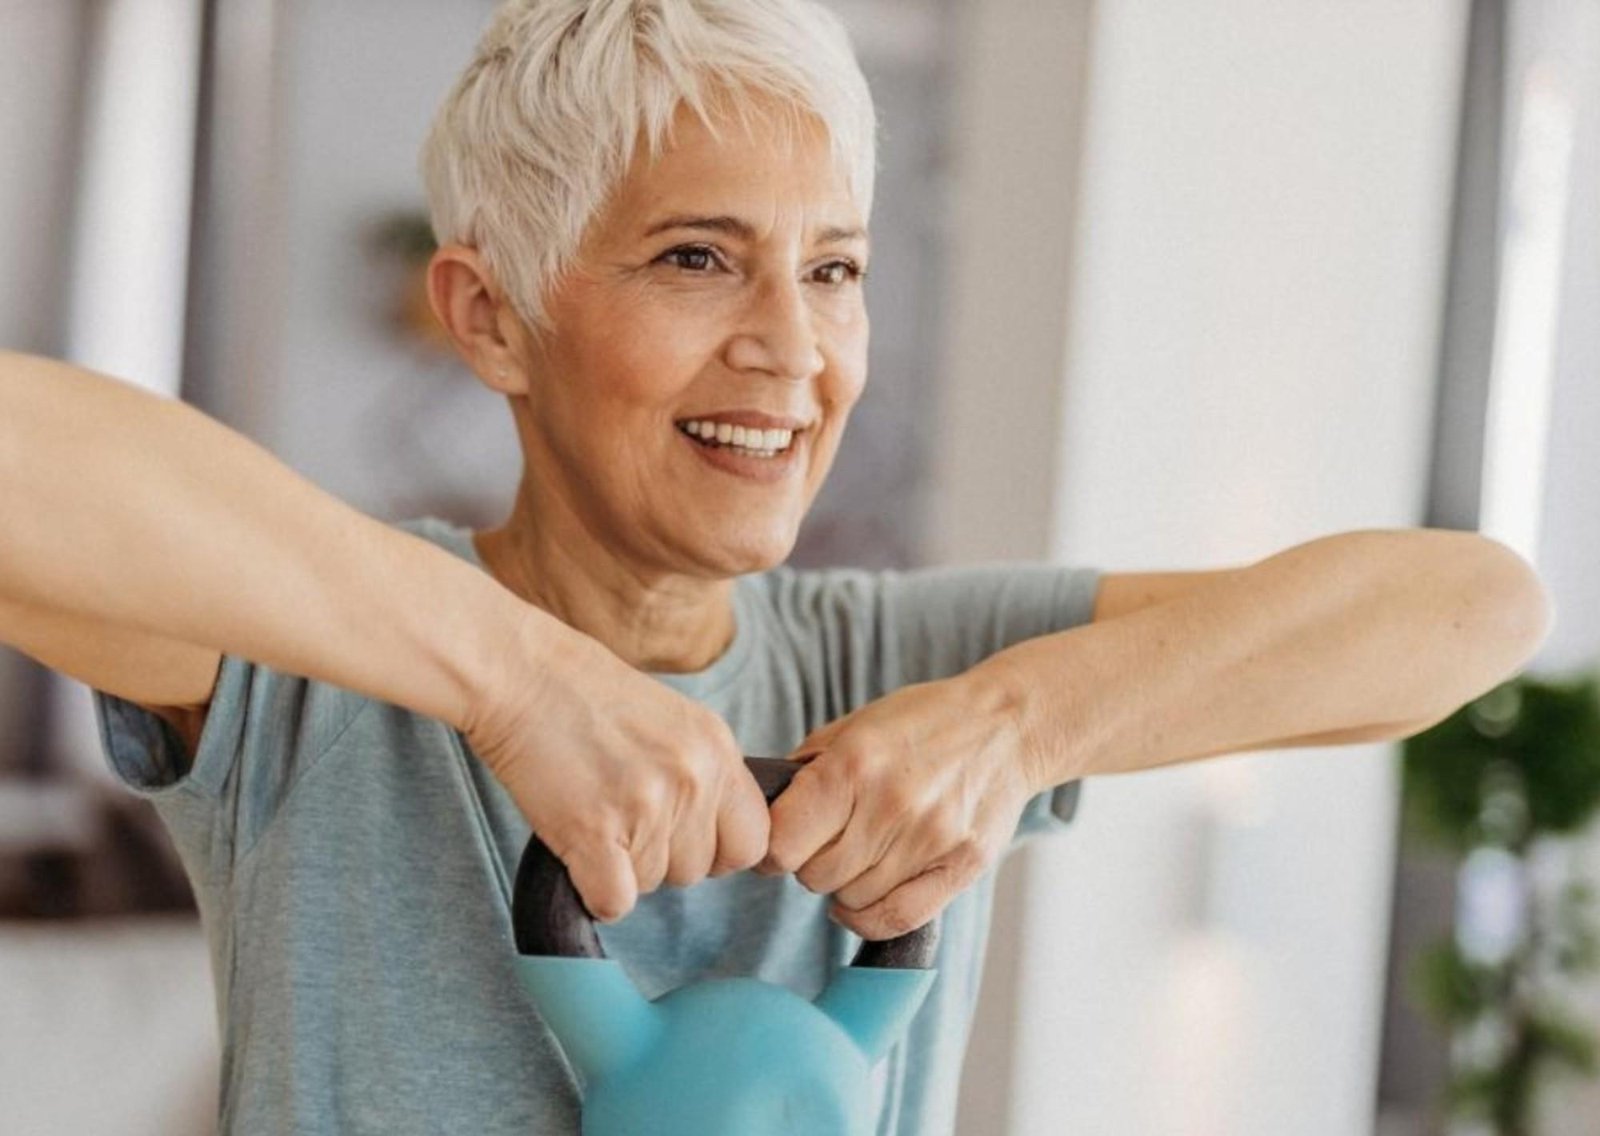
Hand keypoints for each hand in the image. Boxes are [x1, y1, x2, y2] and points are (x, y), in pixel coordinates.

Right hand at [464, 607, 769, 923]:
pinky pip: (615, 901)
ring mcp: (647, 807)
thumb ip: (703, 773)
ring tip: (594, 813)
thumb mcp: (675, 721)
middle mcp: (693, 779)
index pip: (754, 841)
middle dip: (663, 858)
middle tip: (622, 816)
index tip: (684, 837)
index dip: (718, 850)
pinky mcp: (595, 832)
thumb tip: (712, 835)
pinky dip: (594, 889)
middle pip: (699, 870)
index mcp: (718, 749)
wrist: (520, 675)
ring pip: (652, 884)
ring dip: (622, 866)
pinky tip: (578, 850)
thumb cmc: (587, 695)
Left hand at [755, 668, 1038, 940]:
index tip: (781, 840)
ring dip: (845, 884)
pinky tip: (864, 896)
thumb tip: (763, 812)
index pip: (782, 842)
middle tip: (830, 839)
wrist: (1006, 726)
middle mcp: (889, 805)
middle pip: (813, 876)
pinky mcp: (960, 867)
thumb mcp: (855, 724)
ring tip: (863, 850)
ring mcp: (928, 840)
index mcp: (853, 764)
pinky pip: (894, 920)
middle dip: (810, 862)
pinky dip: (868, 918)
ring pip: (850, 900)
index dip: (771, 847)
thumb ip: (807, 769)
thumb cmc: (924, 722)